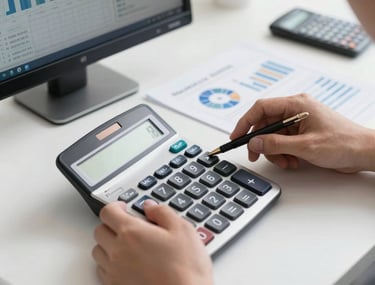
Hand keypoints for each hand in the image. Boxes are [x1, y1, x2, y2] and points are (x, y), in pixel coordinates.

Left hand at [92, 200, 213, 284]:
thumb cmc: (185, 267)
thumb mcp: (182, 229)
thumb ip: (162, 212)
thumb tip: (150, 206)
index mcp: (132, 232)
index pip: (108, 212)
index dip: (115, 206)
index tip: (124, 207)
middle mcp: (118, 251)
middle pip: (99, 230)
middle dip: (111, 224)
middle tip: (126, 224)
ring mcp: (115, 271)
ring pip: (98, 251)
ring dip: (107, 243)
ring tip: (125, 243)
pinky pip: (102, 270)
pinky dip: (109, 263)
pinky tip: (125, 262)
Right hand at [230, 93, 374, 172]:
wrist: (364, 152)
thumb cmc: (343, 142)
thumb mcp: (305, 146)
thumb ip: (275, 143)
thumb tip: (254, 142)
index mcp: (296, 104)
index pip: (261, 108)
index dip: (245, 122)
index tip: (237, 136)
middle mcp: (296, 110)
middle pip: (265, 124)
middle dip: (260, 142)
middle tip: (256, 156)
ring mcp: (299, 122)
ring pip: (272, 135)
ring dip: (273, 151)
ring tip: (285, 161)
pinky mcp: (301, 133)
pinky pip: (282, 142)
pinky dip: (283, 153)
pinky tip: (293, 161)